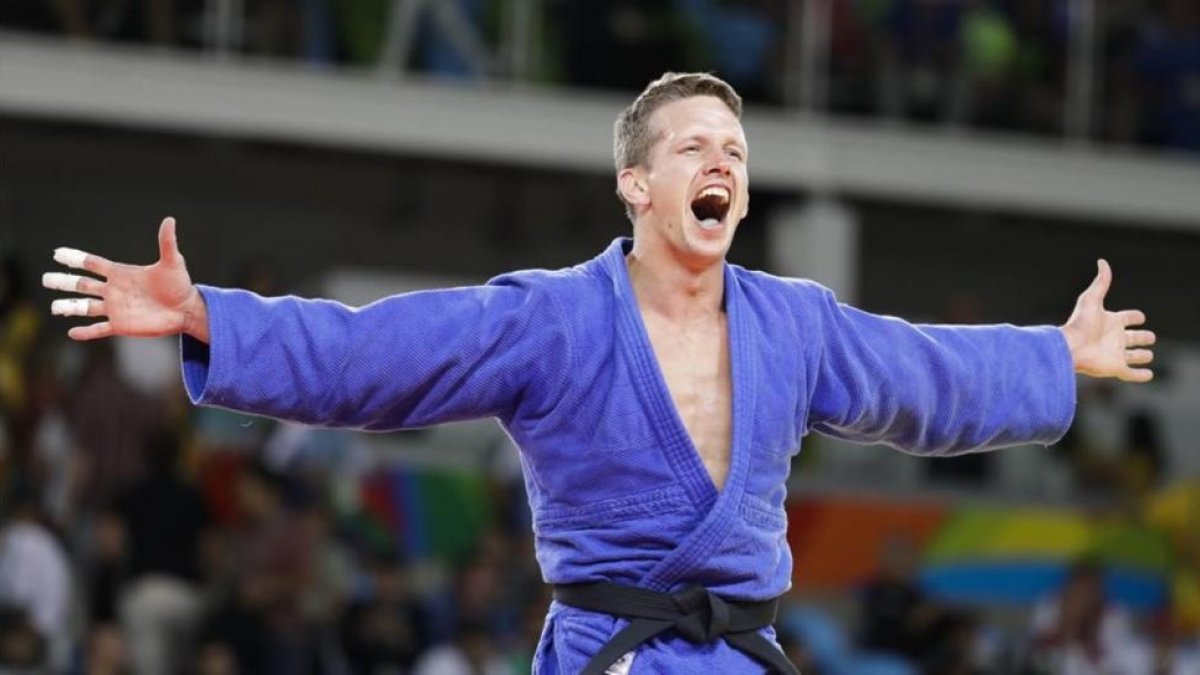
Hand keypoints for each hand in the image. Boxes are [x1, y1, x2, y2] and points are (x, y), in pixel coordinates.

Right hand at [43, 217, 208, 342]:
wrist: (186, 310)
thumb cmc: (180, 285)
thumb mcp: (172, 262)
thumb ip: (167, 243)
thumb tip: (170, 220)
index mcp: (121, 274)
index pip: (92, 264)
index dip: (75, 258)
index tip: (57, 254)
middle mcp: (114, 290)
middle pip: (82, 285)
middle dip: (64, 282)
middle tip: (45, 279)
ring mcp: (115, 308)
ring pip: (85, 307)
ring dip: (69, 307)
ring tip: (54, 308)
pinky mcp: (121, 326)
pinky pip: (99, 329)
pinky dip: (85, 332)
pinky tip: (72, 333)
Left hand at [1060, 259, 1154, 382]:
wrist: (1070, 348)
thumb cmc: (1079, 324)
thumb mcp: (1091, 299)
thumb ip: (1100, 282)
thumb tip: (1102, 262)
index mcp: (1110, 321)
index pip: (1127, 318)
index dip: (1135, 317)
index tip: (1140, 316)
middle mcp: (1114, 338)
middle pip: (1134, 337)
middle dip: (1143, 337)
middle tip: (1149, 337)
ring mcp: (1116, 354)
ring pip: (1134, 356)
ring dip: (1143, 356)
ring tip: (1148, 354)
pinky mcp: (1116, 368)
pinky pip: (1132, 374)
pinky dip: (1141, 375)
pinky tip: (1149, 374)